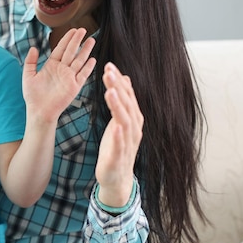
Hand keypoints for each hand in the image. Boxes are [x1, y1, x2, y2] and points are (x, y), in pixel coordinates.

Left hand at [22, 28, 95, 122]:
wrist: (39, 112)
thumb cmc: (33, 96)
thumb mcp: (28, 75)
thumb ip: (30, 61)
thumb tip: (33, 48)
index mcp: (51, 66)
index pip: (61, 49)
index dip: (67, 39)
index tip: (72, 30)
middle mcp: (62, 70)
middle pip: (71, 51)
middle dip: (77, 40)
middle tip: (83, 29)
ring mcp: (69, 77)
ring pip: (79, 60)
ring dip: (85, 50)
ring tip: (91, 40)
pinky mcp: (74, 86)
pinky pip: (83, 75)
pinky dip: (88, 67)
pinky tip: (92, 59)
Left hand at [95, 63, 143, 206]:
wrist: (116, 177)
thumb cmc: (116, 146)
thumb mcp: (119, 120)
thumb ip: (123, 101)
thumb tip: (125, 78)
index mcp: (132, 119)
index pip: (126, 96)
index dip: (119, 81)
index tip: (109, 65)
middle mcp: (133, 129)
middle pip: (126, 104)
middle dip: (118, 87)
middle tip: (108, 71)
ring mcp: (128, 143)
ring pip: (124, 121)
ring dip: (119, 105)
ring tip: (110, 91)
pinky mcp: (119, 157)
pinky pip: (120, 145)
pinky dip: (119, 136)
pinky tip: (115, 127)